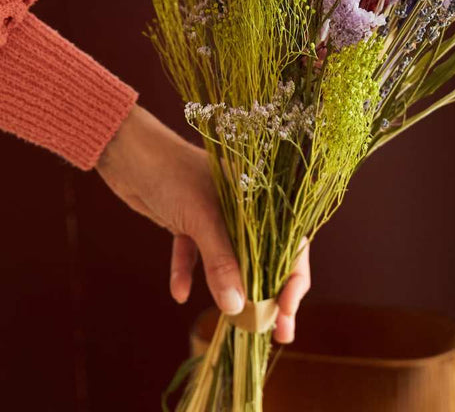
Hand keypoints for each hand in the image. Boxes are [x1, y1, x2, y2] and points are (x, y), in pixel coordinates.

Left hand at [96, 103, 310, 342]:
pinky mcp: (189, 222)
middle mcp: (245, 208)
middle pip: (265, 256)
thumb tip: (237, 308)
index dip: (293, 279)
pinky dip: (189, 273)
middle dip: (267, 295)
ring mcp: (216, 215)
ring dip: (231, 291)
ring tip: (236, 324)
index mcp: (262, 197)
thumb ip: (222, 262)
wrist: (129, 153)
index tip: (286, 312)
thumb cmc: (173, 174)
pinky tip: (180, 292)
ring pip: (231, 260)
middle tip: (274, 333)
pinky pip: (195, 255)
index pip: (290, 242)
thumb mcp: (202, 219)